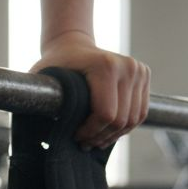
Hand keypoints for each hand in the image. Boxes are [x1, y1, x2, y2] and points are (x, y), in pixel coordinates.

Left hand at [33, 31, 149, 149]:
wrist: (72, 45)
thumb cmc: (56, 64)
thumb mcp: (44, 81)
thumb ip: (44, 100)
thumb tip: (43, 131)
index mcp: (106, 66)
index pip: (106, 114)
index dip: (91, 132)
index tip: (76, 136)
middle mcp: (127, 66)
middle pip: (121, 120)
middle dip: (101, 136)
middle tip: (85, 143)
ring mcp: (138, 70)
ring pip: (133, 120)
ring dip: (113, 135)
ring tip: (95, 139)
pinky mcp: (144, 74)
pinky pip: (140, 113)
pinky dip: (125, 127)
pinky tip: (107, 131)